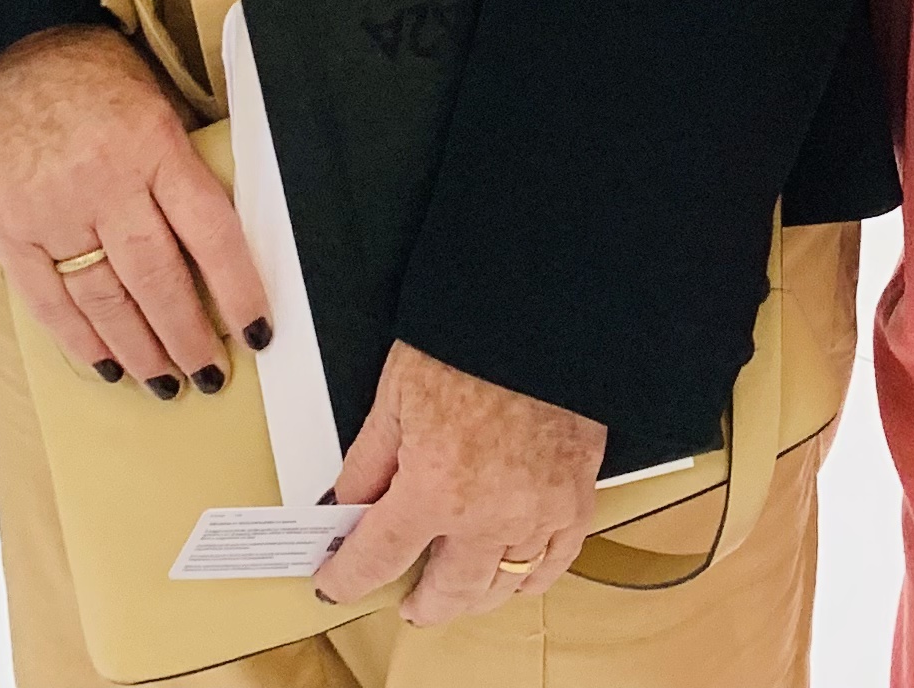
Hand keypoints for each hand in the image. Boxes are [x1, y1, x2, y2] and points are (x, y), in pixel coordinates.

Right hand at [0, 24, 265, 396]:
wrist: (1, 48)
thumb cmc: (91, 71)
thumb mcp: (155, 99)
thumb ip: (180, 163)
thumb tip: (218, 235)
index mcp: (152, 144)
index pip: (209, 229)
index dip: (237, 288)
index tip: (257, 331)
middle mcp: (104, 184)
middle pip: (156, 278)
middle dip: (187, 336)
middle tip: (208, 374)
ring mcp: (52, 212)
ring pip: (103, 300)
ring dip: (139, 350)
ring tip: (166, 383)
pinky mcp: (8, 229)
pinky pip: (47, 300)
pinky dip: (79, 340)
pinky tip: (106, 364)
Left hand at [313, 341, 605, 623]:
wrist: (541, 311)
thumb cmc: (470, 340)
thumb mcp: (396, 396)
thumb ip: (369, 462)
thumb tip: (347, 503)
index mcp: (433, 488)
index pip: (378, 559)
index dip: (348, 578)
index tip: (337, 583)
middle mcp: (487, 516)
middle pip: (446, 592)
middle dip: (419, 603)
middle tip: (407, 600)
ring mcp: (538, 514)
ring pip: (500, 588)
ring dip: (471, 596)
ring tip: (454, 590)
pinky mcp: (575, 500)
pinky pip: (553, 565)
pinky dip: (528, 580)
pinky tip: (511, 576)